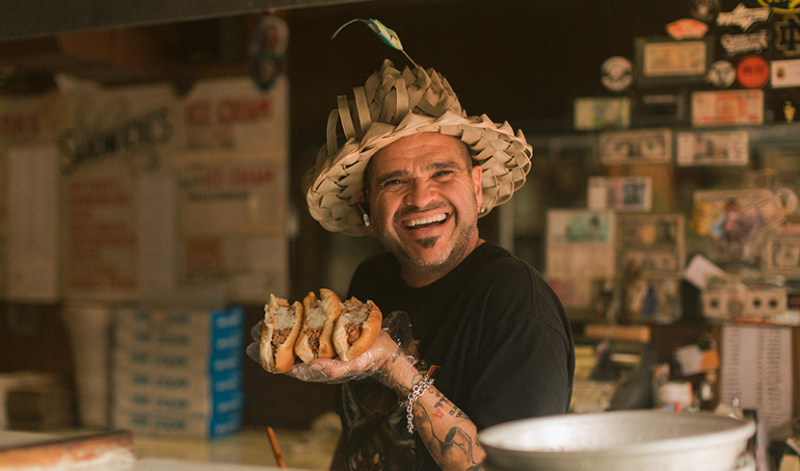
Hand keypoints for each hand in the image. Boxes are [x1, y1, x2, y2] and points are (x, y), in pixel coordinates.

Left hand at [246, 310, 418, 385]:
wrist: (386, 350)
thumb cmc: (367, 361)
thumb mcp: (349, 366)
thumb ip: (328, 369)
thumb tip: (305, 367)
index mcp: (315, 368)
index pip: (285, 364)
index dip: (267, 356)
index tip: (250, 347)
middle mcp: (315, 356)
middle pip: (287, 347)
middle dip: (271, 338)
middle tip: (255, 327)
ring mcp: (322, 344)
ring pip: (297, 334)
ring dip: (283, 325)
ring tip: (268, 315)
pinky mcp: (330, 332)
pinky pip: (311, 325)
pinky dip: (302, 316)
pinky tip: (294, 307)